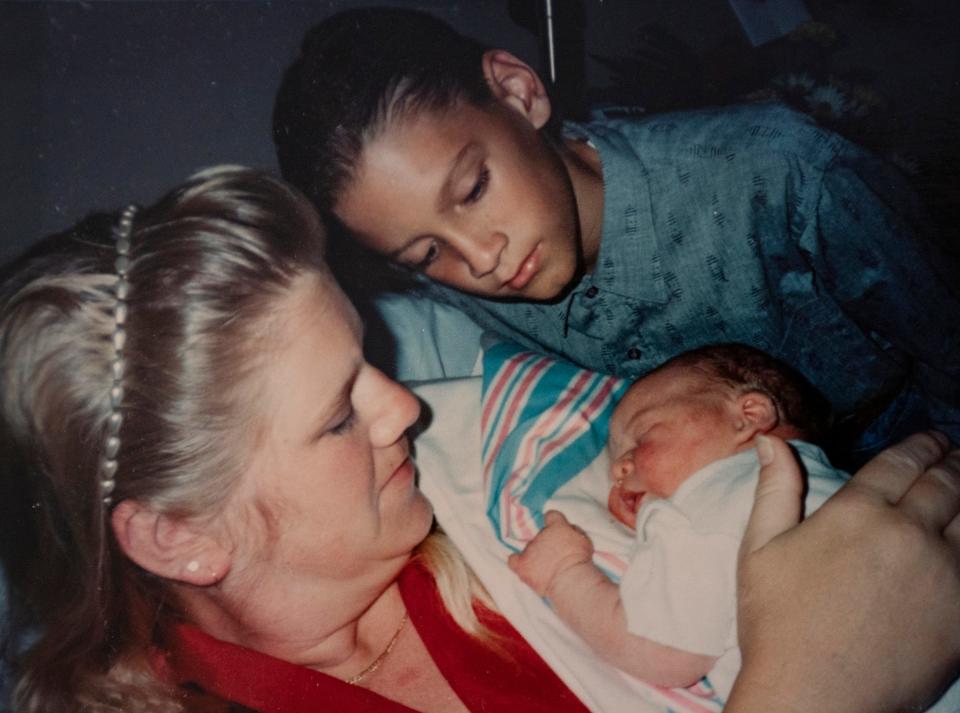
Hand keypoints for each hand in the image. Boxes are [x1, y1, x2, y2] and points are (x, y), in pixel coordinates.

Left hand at [507, 510, 594, 597]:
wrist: (570, 579)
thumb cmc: (581, 560)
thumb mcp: (584, 540)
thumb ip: (574, 532)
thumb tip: (568, 530)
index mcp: (557, 526)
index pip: (552, 516)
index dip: (554, 522)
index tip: (558, 530)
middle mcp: (541, 534)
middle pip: (541, 534)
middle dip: (547, 543)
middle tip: (557, 556)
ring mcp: (530, 549)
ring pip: (530, 548)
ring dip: (536, 555)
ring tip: (545, 568)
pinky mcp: (523, 565)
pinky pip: (513, 560)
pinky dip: (518, 562)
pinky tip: (525, 567)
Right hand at [728, 433, 959, 712]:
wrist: (817, 698)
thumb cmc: (777, 623)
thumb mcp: (759, 550)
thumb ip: (774, 490)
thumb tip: (773, 441)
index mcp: (856, 513)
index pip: (900, 462)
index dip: (920, 445)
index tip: (931, 438)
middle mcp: (907, 534)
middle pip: (944, 483)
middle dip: (952, 461)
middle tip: (955, 452)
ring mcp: (943, 574)